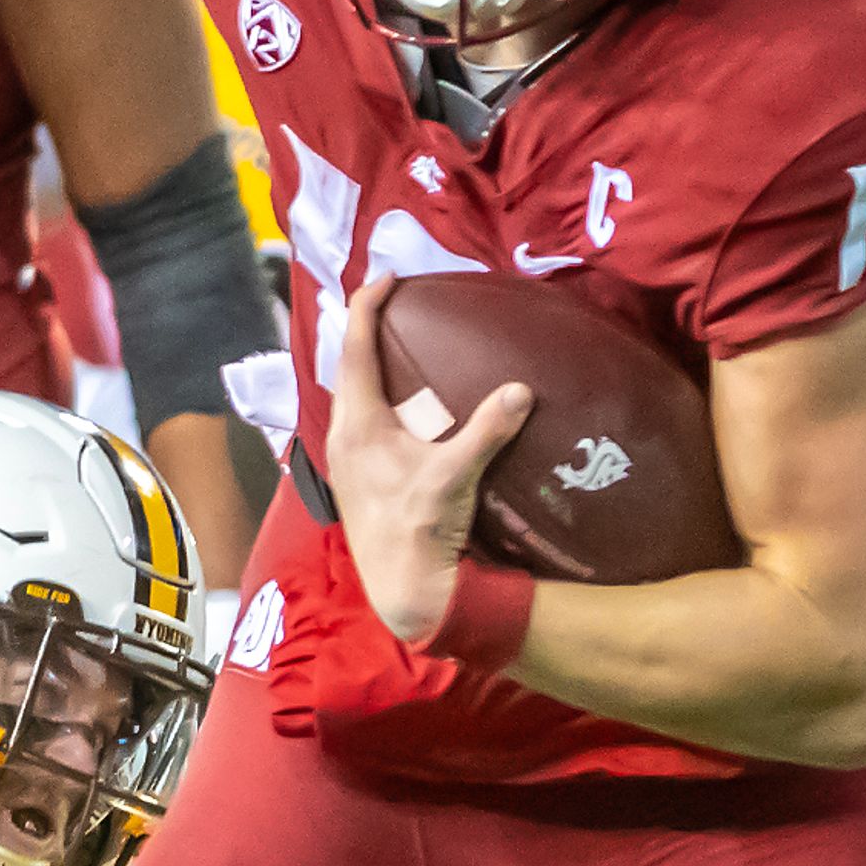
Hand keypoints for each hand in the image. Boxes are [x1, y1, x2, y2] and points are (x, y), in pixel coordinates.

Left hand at [325, 286, 526, 645]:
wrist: (403, 587)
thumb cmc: (419, 529)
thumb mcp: (456, 475)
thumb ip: (488, 430)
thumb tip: (522, 390)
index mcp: (358, 424)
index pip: (355, 348)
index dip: (367, 306)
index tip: (388, 277)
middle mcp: (344, 437)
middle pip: (348, 368)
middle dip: (366, 332)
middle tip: (391, 304)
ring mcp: (347, 460)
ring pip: (352, 397)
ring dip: (370, 368)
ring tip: (396, 346)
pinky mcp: (358, 479)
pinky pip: (362, 421)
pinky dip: (378, 399)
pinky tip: (402, 407)